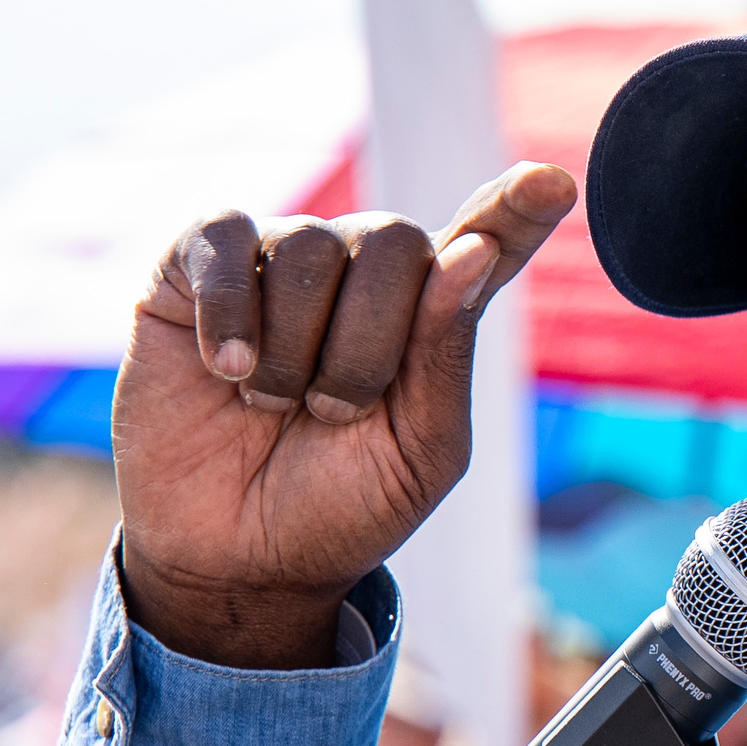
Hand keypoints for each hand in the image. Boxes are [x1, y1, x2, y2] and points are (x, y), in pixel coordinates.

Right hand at [116, 165, 575, 667]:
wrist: (231, 561)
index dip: (516, 209)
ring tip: (274, 408)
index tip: (552, 183)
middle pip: (396, 240)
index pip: (486, 242)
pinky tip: (228, 372)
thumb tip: (469, 252)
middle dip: (369, 346)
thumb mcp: (419, 452)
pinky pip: (227, 238)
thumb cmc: (336, 507)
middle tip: (331, 414)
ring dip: (296, 353)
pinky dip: (233, 312)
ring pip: (312, 247)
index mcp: (429, 317)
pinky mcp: (194, 268)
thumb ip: (445, 356)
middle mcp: (359, 274)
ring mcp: (277, 262)